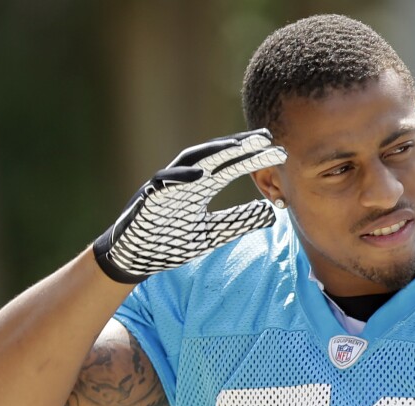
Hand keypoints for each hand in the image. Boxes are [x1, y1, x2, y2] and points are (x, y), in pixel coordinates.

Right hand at [93, 129, 286, 282]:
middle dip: (239, 146)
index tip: (279, 151)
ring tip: (238, 146)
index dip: (253, 158)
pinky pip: (163, 183)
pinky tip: (199, 174)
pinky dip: (180, 177)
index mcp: (201, 187)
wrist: (136, 259)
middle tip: (267, 137)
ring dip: (214, 152)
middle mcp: (185, 180)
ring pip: (190, 161)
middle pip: (216, 157)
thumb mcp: (213, 234)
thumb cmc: (171, 242)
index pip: (231, 167)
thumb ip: (238, 221)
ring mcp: (166, 186)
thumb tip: (269, 212)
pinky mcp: (148, 198)